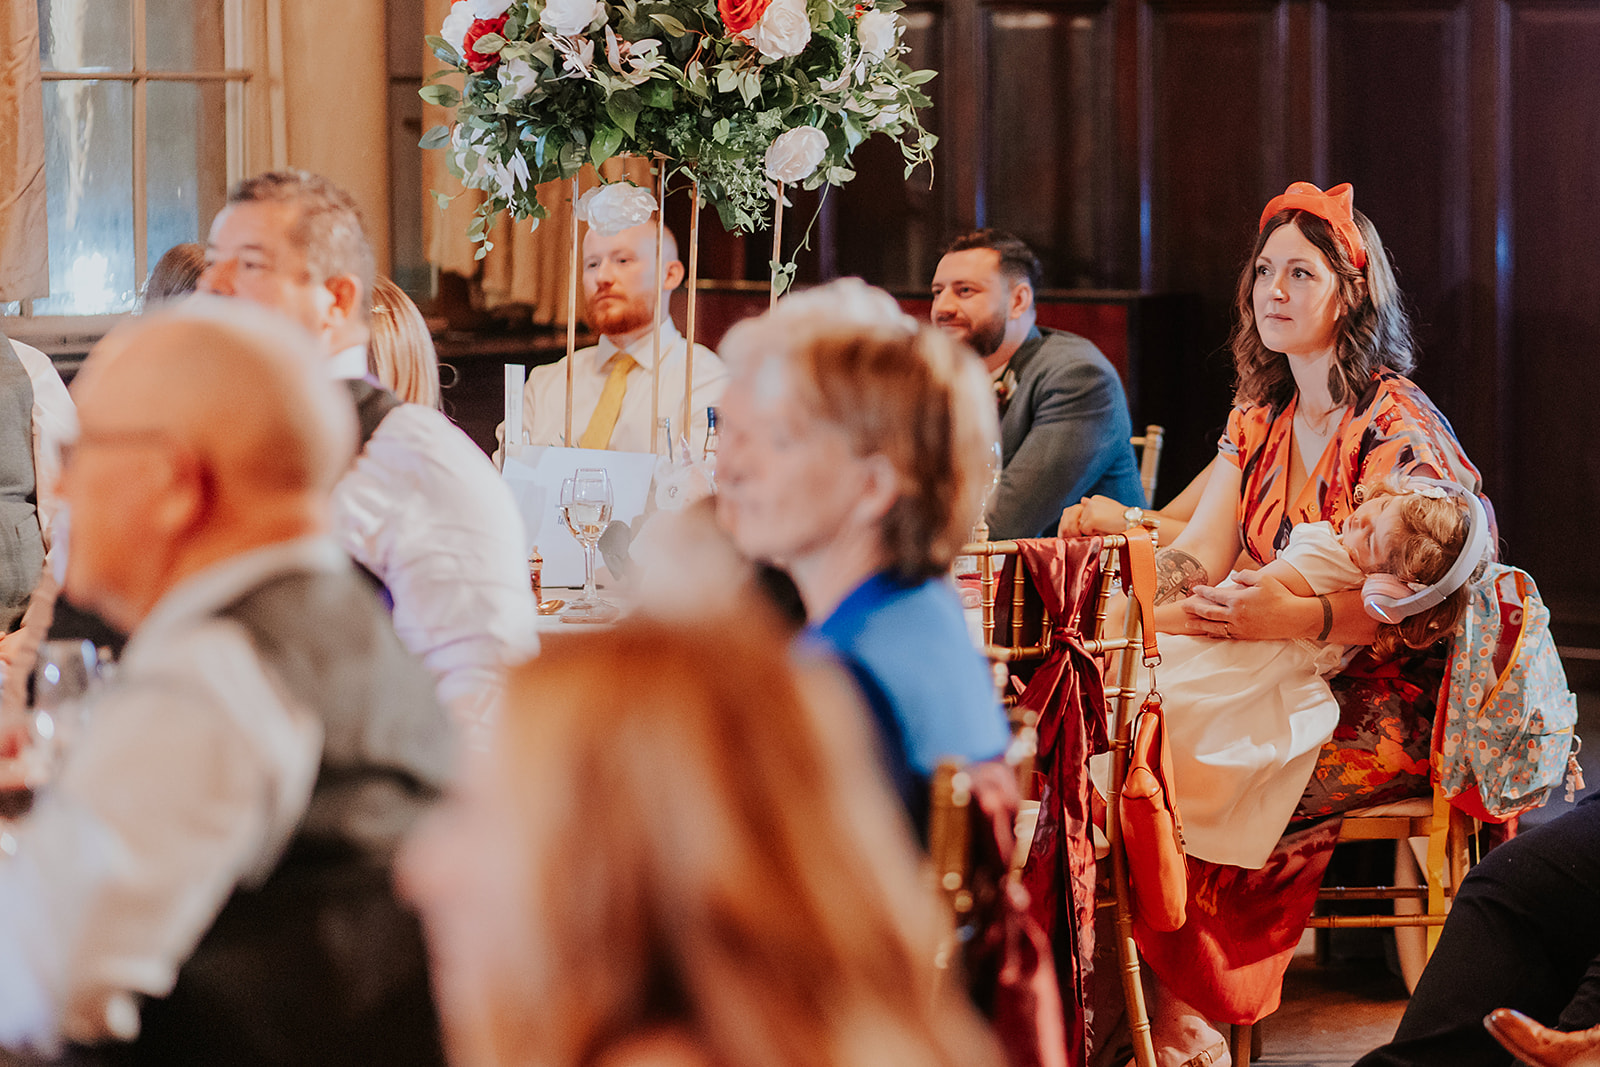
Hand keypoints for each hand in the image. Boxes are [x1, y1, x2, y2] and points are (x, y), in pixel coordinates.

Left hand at [1058, 495, 1133, 537]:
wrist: (1134, 520)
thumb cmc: (1124, 517)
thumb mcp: (1109, 507)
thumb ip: (1095, 506)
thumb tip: (1082, 500)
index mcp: (1095, 499)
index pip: (1083, 512)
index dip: (1092, 521)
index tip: (1104, 522)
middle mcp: (1090, 502)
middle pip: (1081, 520)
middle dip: (1090, 526)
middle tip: (1105, 525)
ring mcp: (1090, 510)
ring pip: (1082, 526)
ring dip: (1092, 530)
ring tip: (1106, 526)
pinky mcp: (1091, 519)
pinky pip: (1085, 531)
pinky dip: (1094, 533)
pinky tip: (1105, 529)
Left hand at [1182, 570, 1309, 640]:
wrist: (1293, 617)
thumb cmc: (1279, 595)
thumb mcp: (1262, 579)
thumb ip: (1244, 576)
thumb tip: (1232, 578)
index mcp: (1238, 599)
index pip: (1214, 595)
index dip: (1202, 592)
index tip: (1194, 590)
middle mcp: (1235, 614)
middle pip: (1208, 611)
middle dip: (1194, 608)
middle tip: (1182, 607)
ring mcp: (1239, 626)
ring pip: (1213, 626)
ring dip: (1199, 624)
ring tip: (1188, 623)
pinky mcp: (1245, 635)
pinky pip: (1224, 635)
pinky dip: (1213, 634)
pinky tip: (1207, 633)